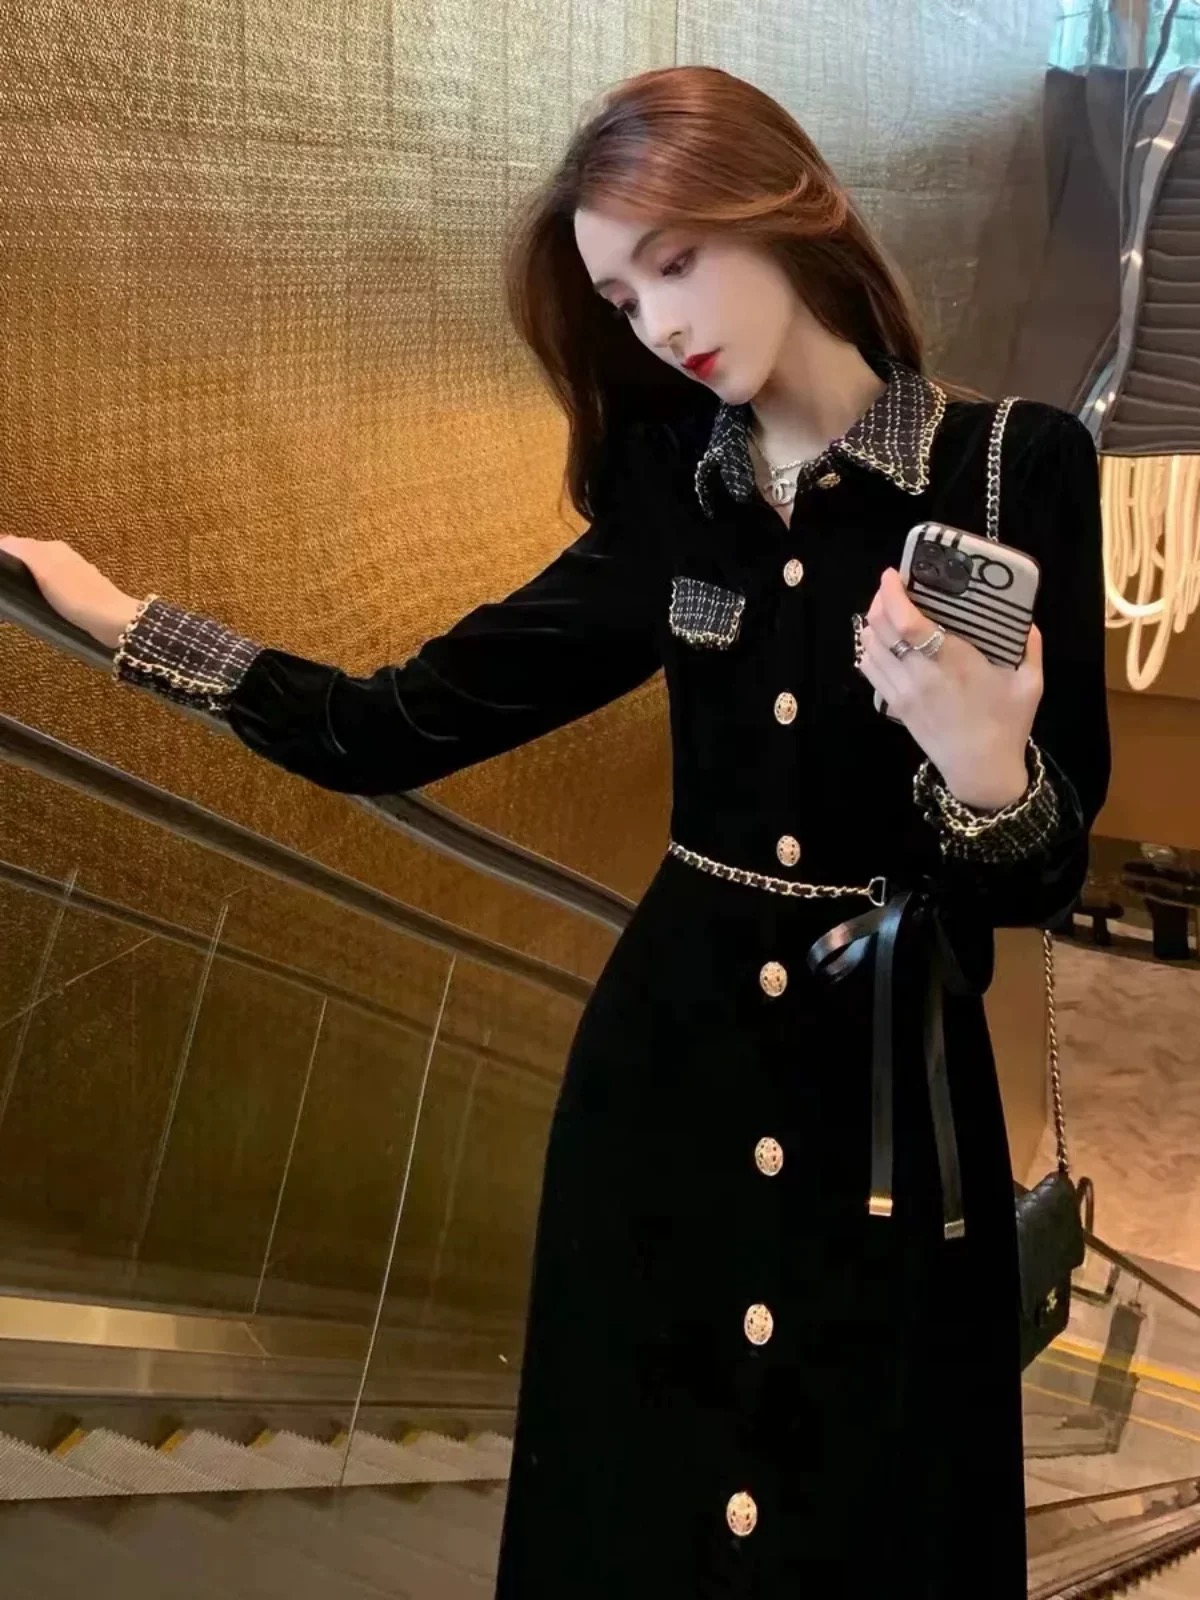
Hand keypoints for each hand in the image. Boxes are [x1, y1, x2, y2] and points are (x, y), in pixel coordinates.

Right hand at [0, 535, 141, 649]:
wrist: (113, 621)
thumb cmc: (78, 596)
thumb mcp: (45, 570)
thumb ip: (24, 551)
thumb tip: (4, 541)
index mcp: (53, 548)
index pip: (17, 545)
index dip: (4, 557)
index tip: (1, 576)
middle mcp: (63, 557)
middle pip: (29, 558)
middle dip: (14, 570)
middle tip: (6, 590)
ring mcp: (73, 575)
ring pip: (40, 574)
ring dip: (26, 582)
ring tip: (16, 599)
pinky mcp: (78, 593)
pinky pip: (51, 589)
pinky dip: (40, 594)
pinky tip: (38, 605)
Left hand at [858, 568, 1041, 809]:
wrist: (981, 770)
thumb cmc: (1008, 724)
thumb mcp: (1030, 682)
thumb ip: (1029, 644)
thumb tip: (1024, 616)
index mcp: (953, 664)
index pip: (908, 624)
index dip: (893, 594)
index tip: (893, 574)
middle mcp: (919, 675)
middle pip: (880, 628)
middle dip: (880, 600)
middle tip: (894, 587)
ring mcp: (901, 692)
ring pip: (869, 646)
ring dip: (874, 622)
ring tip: (889, 609)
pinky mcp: (893, 705)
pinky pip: (868, 668)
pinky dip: (869, 647)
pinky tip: (884, 639)